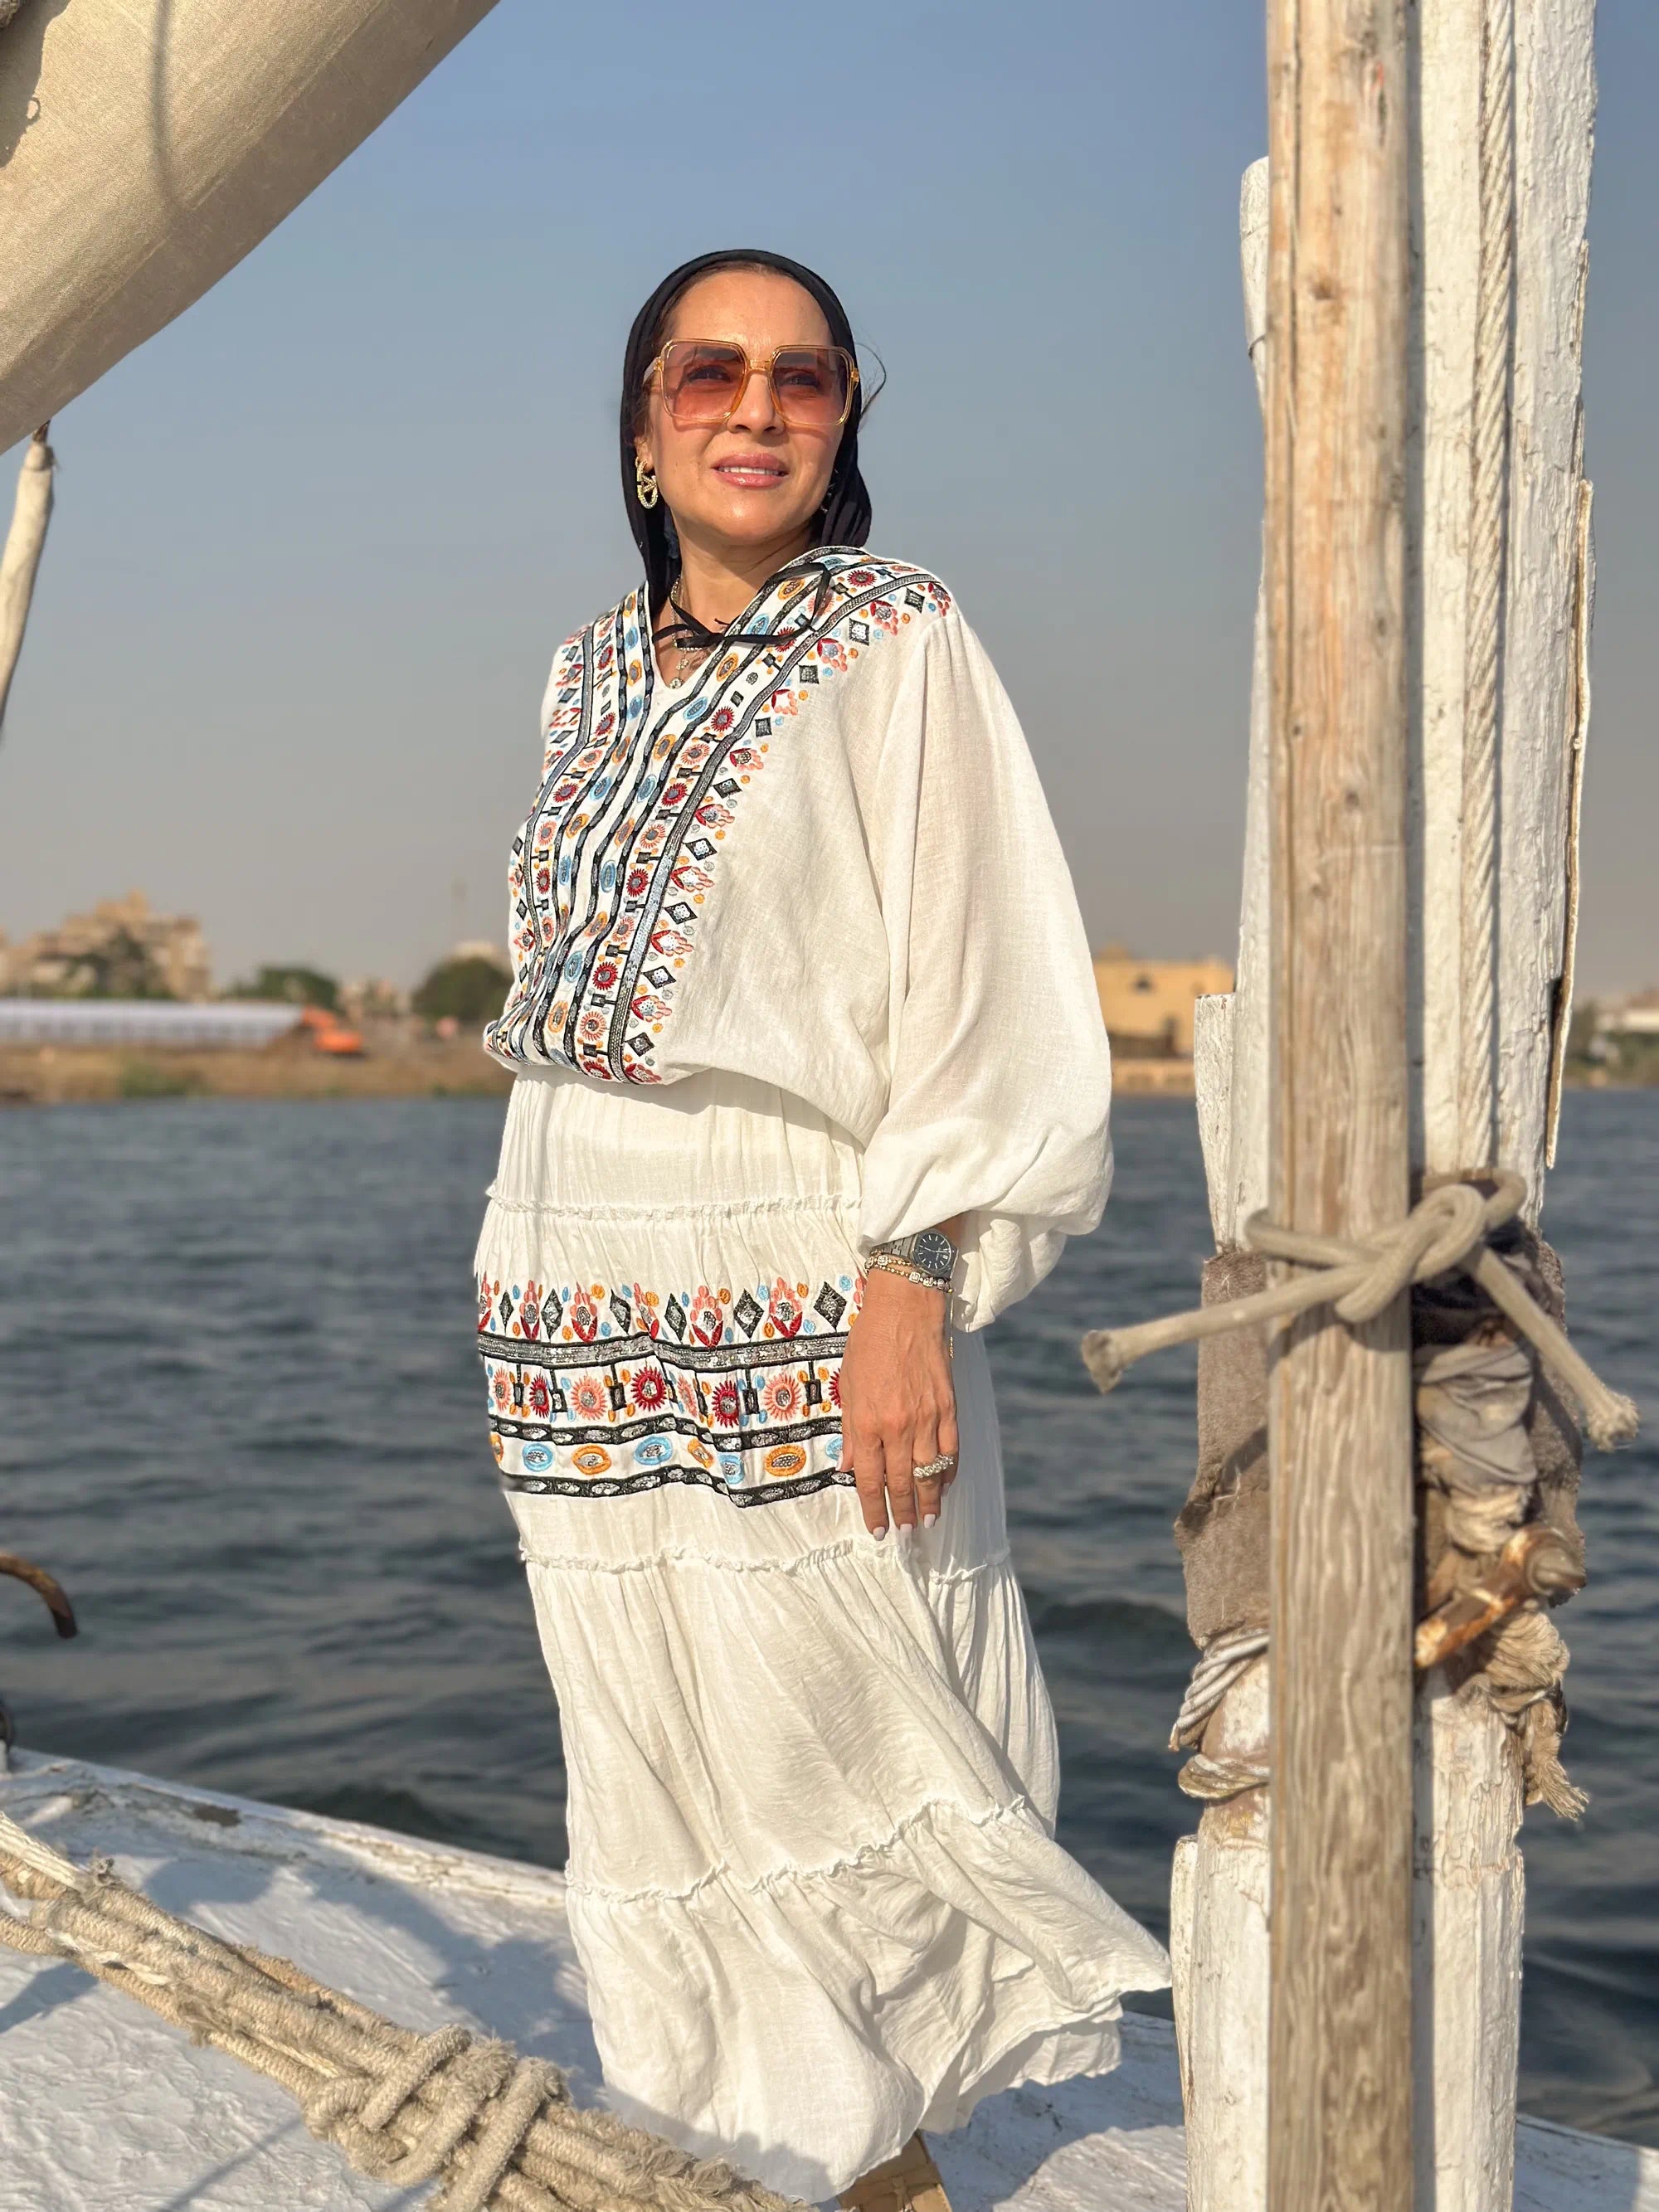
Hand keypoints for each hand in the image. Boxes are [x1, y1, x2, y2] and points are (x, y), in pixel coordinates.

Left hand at [838, 1267, 958, 1536]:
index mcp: (867, 1423)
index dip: (874, 1509)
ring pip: (930, 1473)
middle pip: (902, 1483)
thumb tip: (846, 1466)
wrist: (906, 1309)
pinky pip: (952, 1450)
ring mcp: (928, 1418)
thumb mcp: (847, 1385)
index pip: (870, 1480)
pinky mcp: (949, 1407)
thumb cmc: (869, 1343)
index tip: (878, 1530)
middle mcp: (898, 1427)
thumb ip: (848, 1430)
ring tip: (927, 1520)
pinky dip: (949, 1471)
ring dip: (929, 1501)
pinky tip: (945, 1485)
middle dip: (902, 1512)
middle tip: (904, 1533)